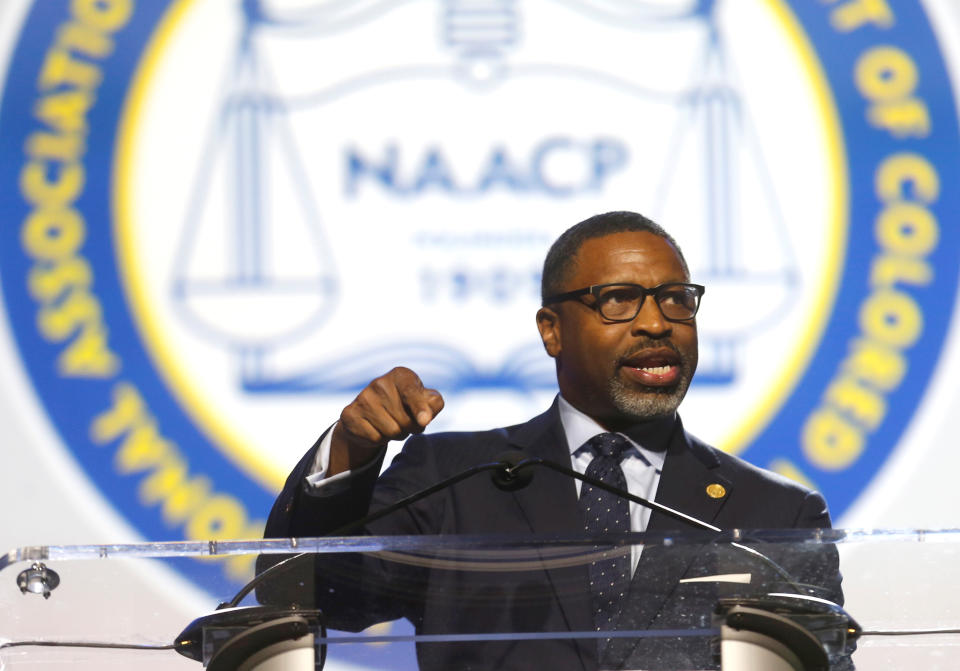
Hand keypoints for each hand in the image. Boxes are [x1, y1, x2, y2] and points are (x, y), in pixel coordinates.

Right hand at [329, 367, 444, 475]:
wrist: (374, 412)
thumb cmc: (408, 405)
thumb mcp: (427, 401)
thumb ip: (434, 404)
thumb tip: (424, 418)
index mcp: (401, 375)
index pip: (411, 391)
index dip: (419, 408)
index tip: (424, 421)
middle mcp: (379, 383)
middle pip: (404, 420)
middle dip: (410, 428)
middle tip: (406, 422)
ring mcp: (362, 397)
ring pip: (390, 432)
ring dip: (396, 435)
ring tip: (392, 424)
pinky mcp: (350, 414)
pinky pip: (374, 438)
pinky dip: (379, 439)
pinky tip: (377, 428)